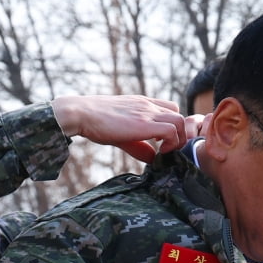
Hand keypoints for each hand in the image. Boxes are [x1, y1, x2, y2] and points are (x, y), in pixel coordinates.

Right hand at [51, 95, 191, 161]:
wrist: (82, 113)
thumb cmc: (95, 123)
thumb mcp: (122, 133)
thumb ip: (139, 145)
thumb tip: (153, 159)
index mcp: (142, 103)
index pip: (170, 108)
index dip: (171, 126)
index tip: (161, 141)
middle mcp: (148, 105)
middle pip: (179, 114)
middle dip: (179, 134)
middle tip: (167, 149)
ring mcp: (148, 112)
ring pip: (180, 121)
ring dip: (177, 139)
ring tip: (164, 151)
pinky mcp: (145, 123)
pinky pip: (171, 130)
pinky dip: (171, 143)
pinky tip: (159, 152)